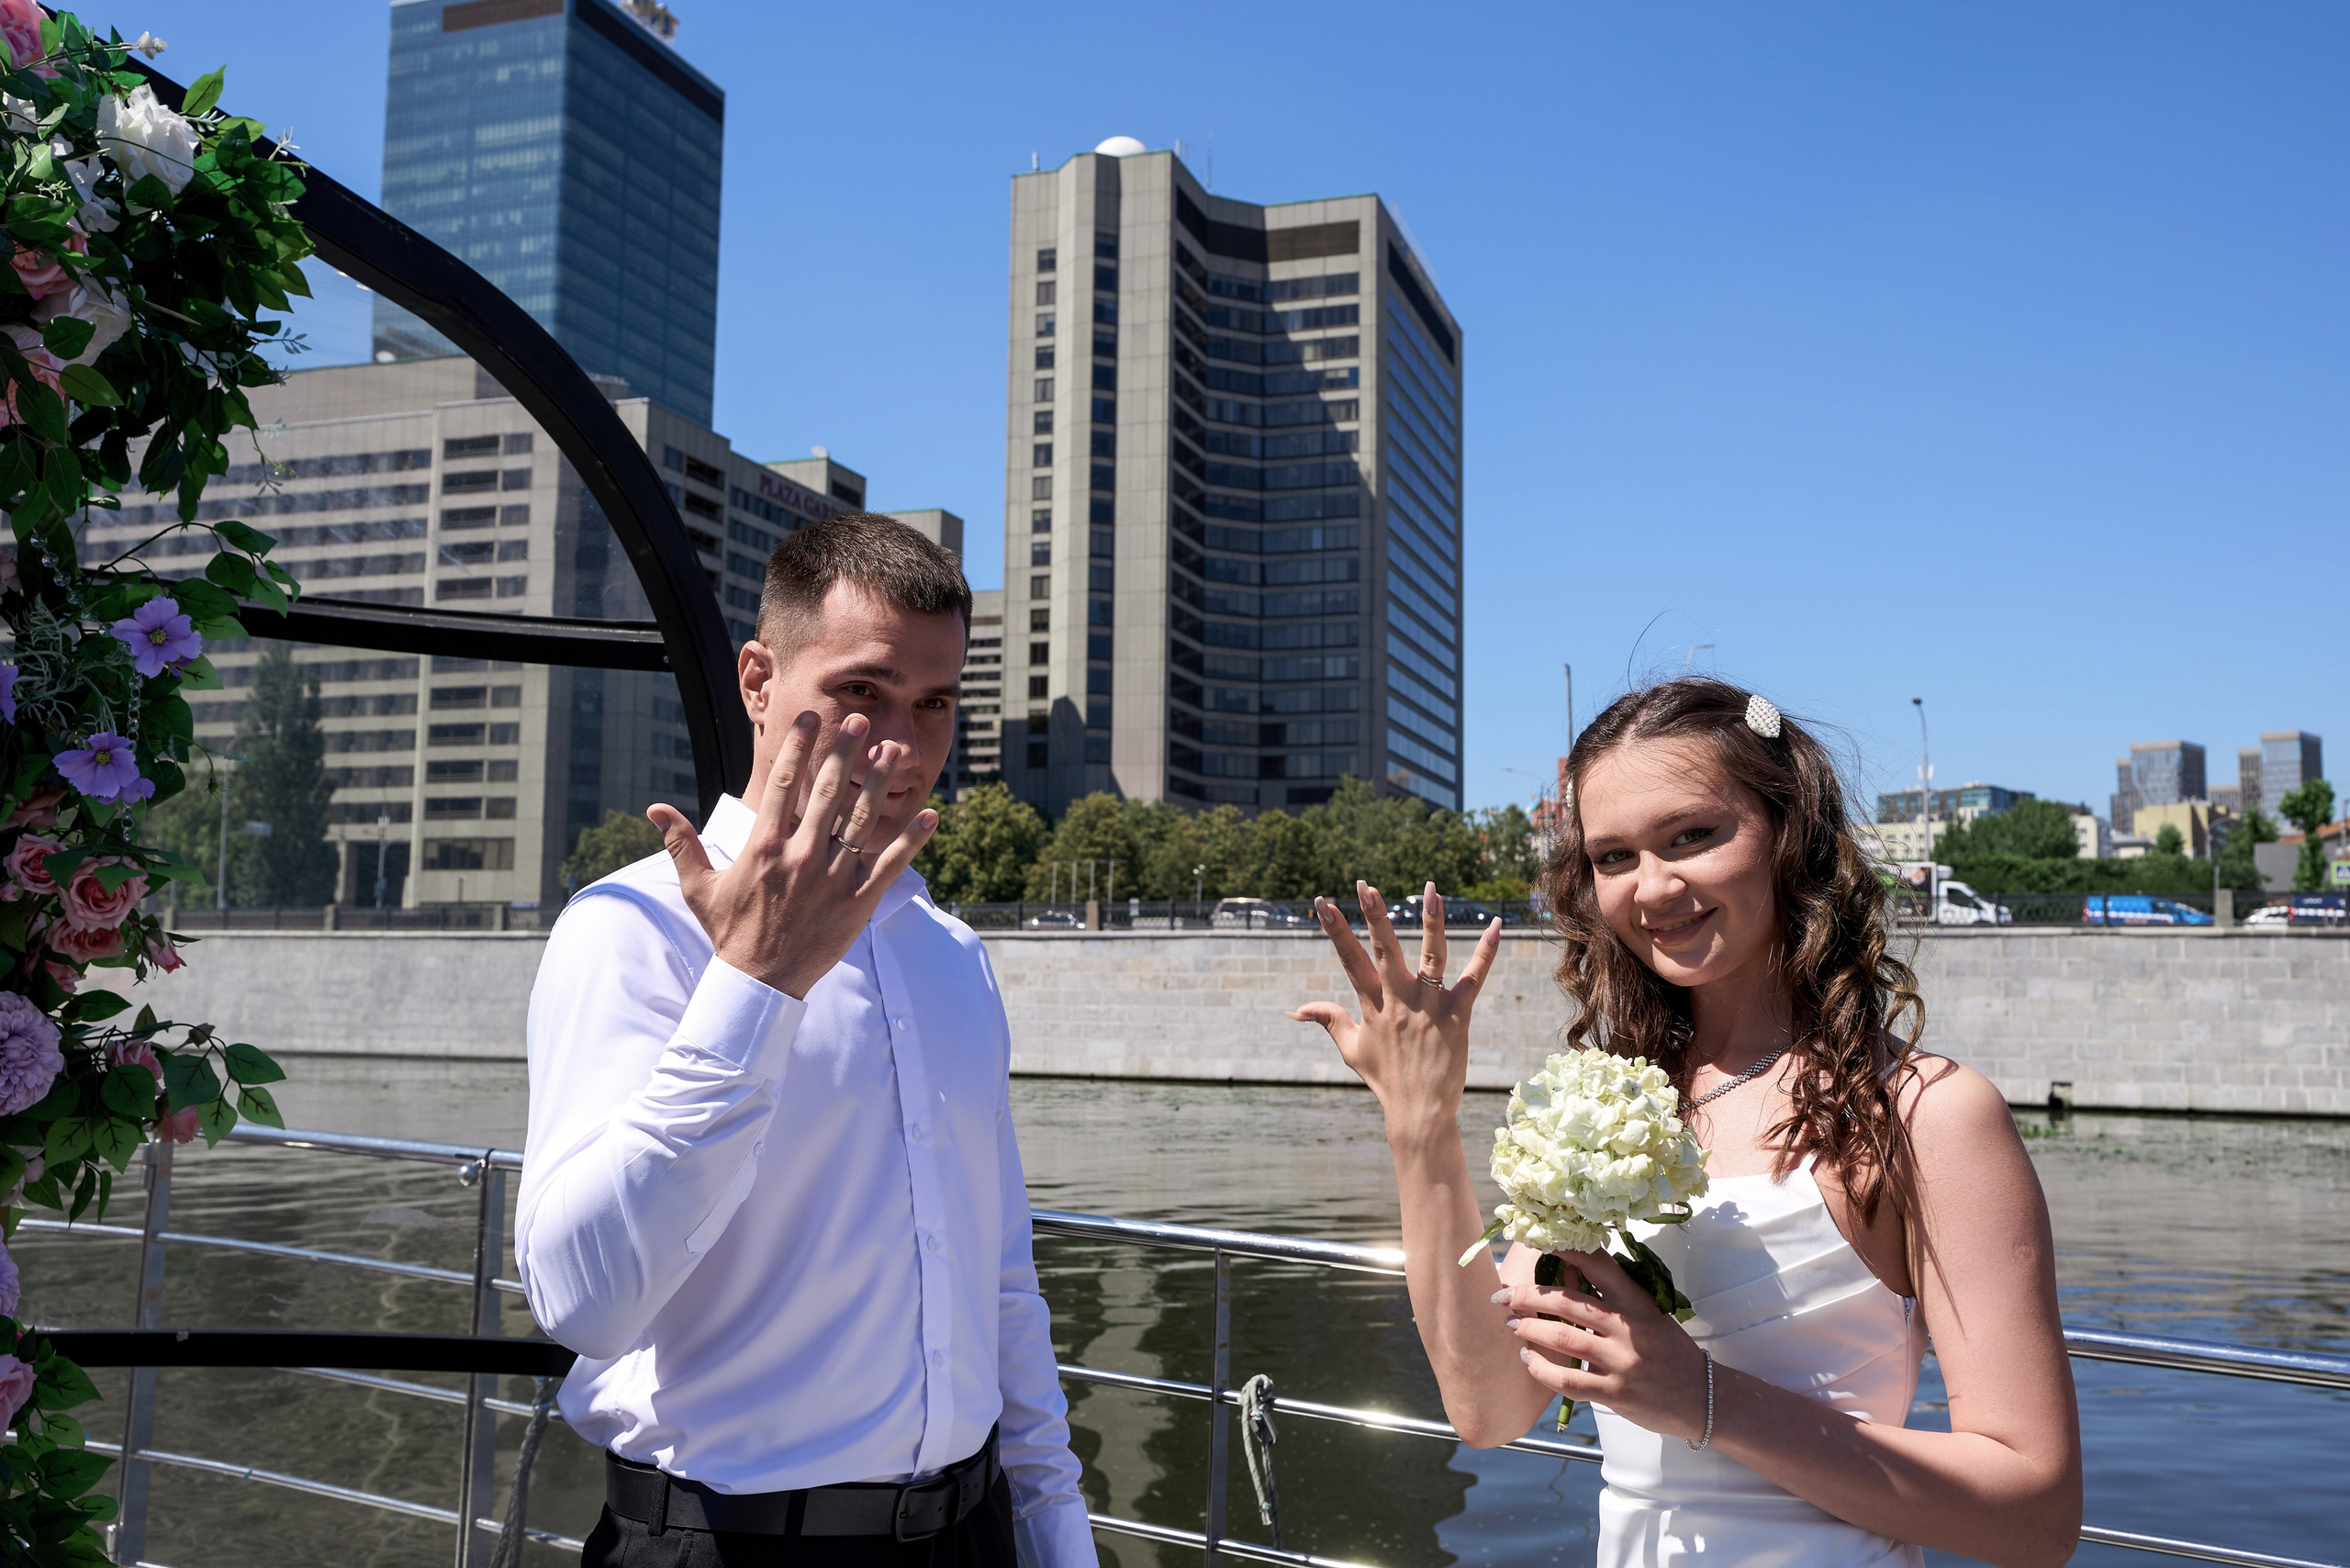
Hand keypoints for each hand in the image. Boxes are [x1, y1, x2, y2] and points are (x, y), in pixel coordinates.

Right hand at [647, 710, 938, 998]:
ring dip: (879, 782)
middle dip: (845, 751)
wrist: (760, 983)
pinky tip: (931, 814)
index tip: (809, 718)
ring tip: (892, 751)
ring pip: (862, 819)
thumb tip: (653, 809)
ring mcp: (833, 877)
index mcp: (765, 846)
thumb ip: (682, 844)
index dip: (798, 747)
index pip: (783, 784)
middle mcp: (801, 855)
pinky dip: (912, 839)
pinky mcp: (858, 900)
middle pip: (828, 791)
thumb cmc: (730, 932)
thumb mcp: (699, 887)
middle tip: (861, 719)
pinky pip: (890, 864)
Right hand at [1289, 882, 1501, 1153]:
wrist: (1418, 1113)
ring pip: (1431, 956)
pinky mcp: (1457, 1017)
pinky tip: (1495, 925)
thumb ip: (1328, 1020)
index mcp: (1372, 1006)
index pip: (1350, 961)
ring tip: (1432, 890)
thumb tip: (1295, 1009)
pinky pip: (1473, 979)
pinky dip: (1486, 952)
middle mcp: (1399, 1002)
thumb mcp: (1350, 1049)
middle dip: (1374, 915)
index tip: (1323, 903)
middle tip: (1365, 885)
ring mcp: (1429, 1008)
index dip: (1336, 931)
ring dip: (1432, 922)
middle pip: (1385, 950)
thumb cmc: (1385, 1080)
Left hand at [1496, 1248, 1711, 1440]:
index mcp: (1637, 1301)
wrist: (1703, 1398)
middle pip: (1567, 1301)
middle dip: (1528, 1295)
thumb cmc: (1669, 1352)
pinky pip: (1568, 1380)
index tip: (1538, 1240)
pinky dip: (1542, 1369)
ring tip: (1511, 1324)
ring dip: (1530, 1329)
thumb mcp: (1648, 1316)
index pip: (1599, 1264)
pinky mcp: (1616, 1392)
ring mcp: (1622, 1360)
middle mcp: (1628, 1327)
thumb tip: (1567, 1272)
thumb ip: (1611, 1299)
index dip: (1566, 1249)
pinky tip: (1528, 1360)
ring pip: (1562, 1337)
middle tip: (1502, 1295)